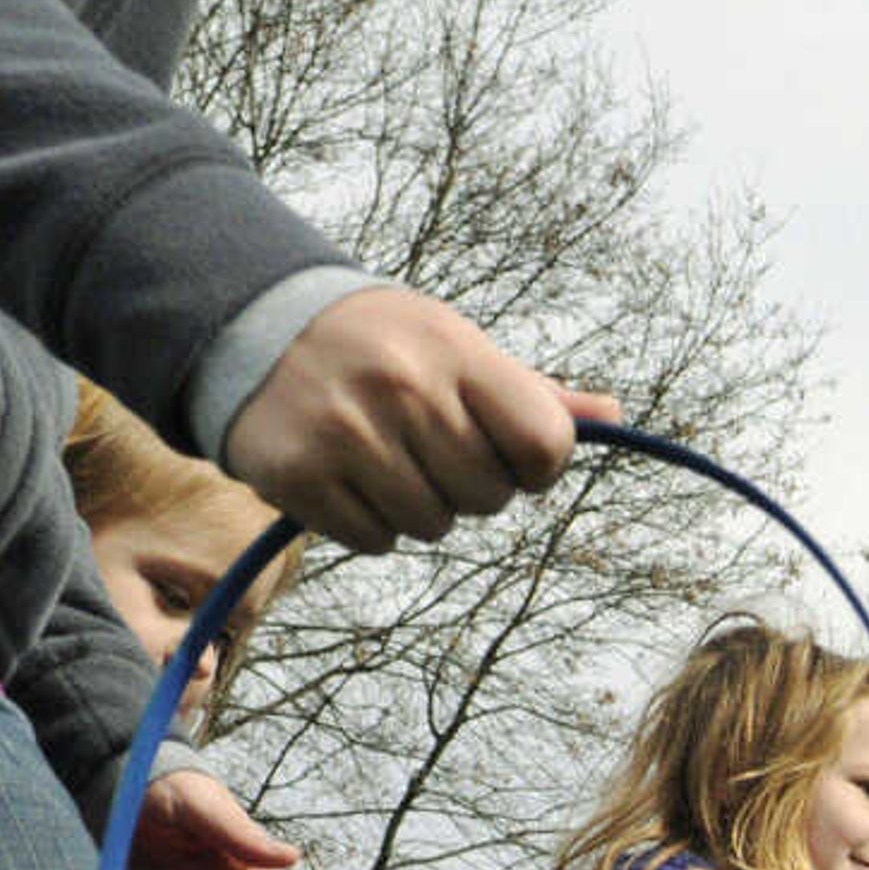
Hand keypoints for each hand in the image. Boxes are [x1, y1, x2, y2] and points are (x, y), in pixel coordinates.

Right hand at [223, 286, 615, 555]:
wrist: (257, 328)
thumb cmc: (381, 345)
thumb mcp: (456, 346)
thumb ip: (531, 392)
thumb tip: (611, 416)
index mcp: (456, 351)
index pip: (545, 443)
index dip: (536, 465)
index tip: (507, 450)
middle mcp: (405, 389)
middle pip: (489, 497)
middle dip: (469, 486)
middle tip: (429, 447)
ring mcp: (348, 434)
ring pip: (433, 526)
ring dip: (418, 508)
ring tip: (385, 457)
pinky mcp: (301, 477)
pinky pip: (376, 541)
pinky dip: (370, 523)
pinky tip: (349, 476)